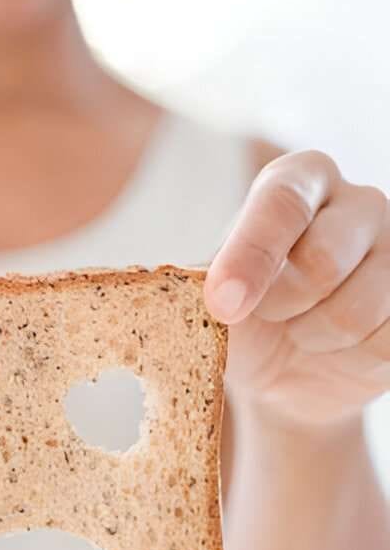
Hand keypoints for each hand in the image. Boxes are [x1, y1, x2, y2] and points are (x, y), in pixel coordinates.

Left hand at [204, 150, 389, 428]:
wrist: (286, 371)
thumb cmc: (244, 313)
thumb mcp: (210, 292)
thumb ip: (203, 280)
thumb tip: (180, 287)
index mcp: (299, 179)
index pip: (280, 202)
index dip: (251, 256)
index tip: (223, 304)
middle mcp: (357, 201)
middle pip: (323, 258)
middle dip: (280, 304)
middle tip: (267, 314)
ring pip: (358, 308)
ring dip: (314, 337)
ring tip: (301, 329)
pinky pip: (387, 340)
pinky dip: (350, 358)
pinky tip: (339, 346)